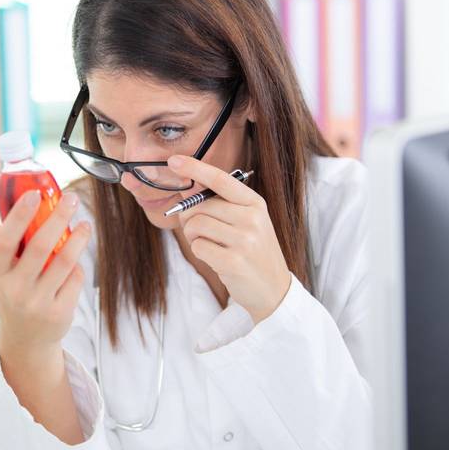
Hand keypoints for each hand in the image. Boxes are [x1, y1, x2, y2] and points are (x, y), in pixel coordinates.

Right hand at [0, 190, 91, 362]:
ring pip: (64, 262)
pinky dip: (78, 264)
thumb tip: (1, 203)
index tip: (35, 193)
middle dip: (58, 218)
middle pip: (40, 247)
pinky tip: (77, 258)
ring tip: (85, 224)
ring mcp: (37, 303)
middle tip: (71, 198)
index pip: (5, 241)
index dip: (19, 216)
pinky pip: (75, 278)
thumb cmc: (12, 291)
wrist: (25, 338)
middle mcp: (14, 289)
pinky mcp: (59, 313)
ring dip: (78, 238)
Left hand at [167, 155, 291, 323]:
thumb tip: (186, 192)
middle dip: (189, 217)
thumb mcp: (248, 222)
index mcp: (255, 203)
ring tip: (212, 246)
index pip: (220, 179)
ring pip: (196, 225)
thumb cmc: (254, 252)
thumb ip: (222, 205)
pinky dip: (200, 252)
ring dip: (195, 237)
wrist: (274, 289)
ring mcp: (244, 240)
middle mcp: (252, 218)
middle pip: (200, 206)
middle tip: (199, 230)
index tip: (174, 160)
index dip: (195, 168)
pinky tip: (216, 258)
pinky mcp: (233, 261)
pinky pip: (198, 247)